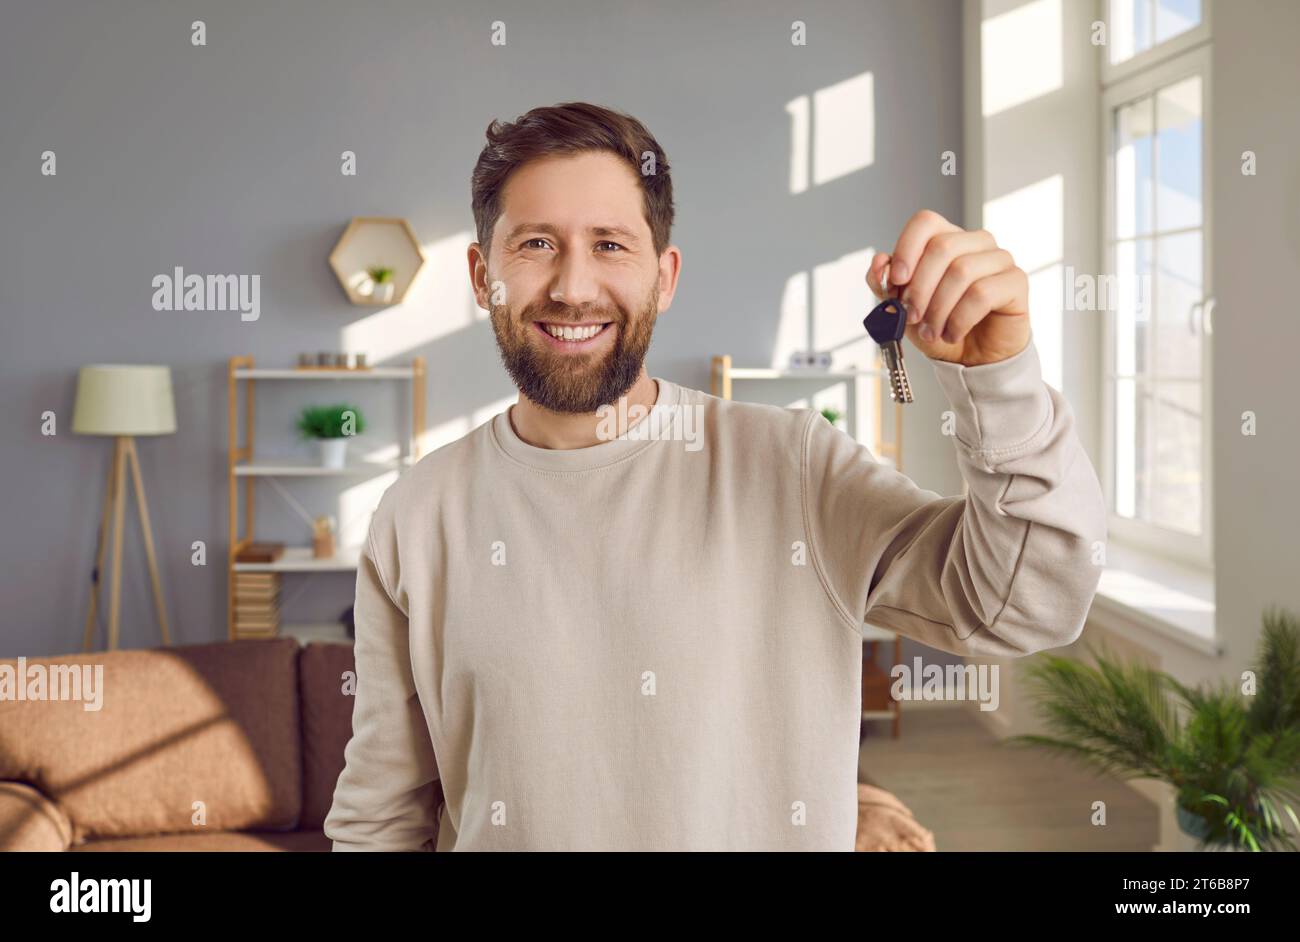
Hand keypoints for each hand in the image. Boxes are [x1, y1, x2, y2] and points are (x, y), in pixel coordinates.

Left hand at [866, 210, 1029, 366]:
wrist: (972, 358)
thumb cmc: (940, 325)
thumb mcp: (902, 308)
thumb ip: (885, 284)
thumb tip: (879, 263)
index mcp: (946, 239)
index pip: (925, 222)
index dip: (906, 248)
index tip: (895, 282)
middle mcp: (975, 243)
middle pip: (942, 247)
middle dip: (919, 288)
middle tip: (911, 317)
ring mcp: (999, 259)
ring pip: (961, 271)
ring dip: (938, 309)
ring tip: (931, 332)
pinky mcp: (1016, 282)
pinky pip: (983, 293)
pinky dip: (959, 319)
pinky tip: (952, 334)